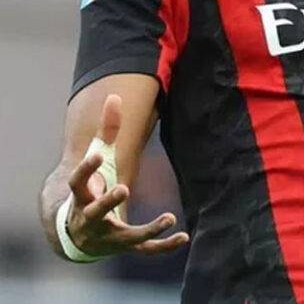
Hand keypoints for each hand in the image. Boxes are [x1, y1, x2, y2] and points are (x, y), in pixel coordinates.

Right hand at [64, 94, 189, 255]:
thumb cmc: (90, 190)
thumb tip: (115, 95)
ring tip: (169, 217)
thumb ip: (106, 131)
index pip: (77, 183)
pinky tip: (184, 237)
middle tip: (122, 188)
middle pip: (95, 212)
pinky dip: (163, 246)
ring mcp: (107, 237)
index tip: (97, 154)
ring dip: (147, 229)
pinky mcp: (123, 247)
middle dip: (107, 201)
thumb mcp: (97, 160)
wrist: (77, 235)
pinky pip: (144, 250)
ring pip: (125, 236)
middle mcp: (89, 219)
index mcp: (80, 197)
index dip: (86, 169)